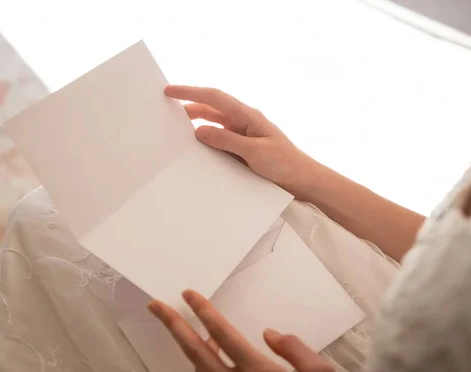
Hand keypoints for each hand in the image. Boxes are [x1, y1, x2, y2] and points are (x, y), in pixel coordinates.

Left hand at [149, 290, 339, 371]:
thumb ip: (296, 348)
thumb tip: (269, 334)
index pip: (222, 334)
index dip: (203, 312)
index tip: (188, 294)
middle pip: (195, 352)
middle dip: (173, 326)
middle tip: (155, 307)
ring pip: (199, 369)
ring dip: (186, 345)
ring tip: (180, 326)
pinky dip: (202, 363)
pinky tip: (208, 354)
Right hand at [165, 85, 319, 198]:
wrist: (304, 181)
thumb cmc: (285, 164)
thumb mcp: (255, 152)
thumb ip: (227, 140)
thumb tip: (199, 131)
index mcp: (248, 116)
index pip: (214, 98)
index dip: (190, 92)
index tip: (169, 91)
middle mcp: (244, 122)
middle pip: (211, 109)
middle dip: (189, 107)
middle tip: (166, 112)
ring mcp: (243, 136)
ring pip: (214, 126)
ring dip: (196, 126)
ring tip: (176, 132)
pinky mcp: (243, 150)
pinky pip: (220, 142)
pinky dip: (207, 143)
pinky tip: (196, 151)